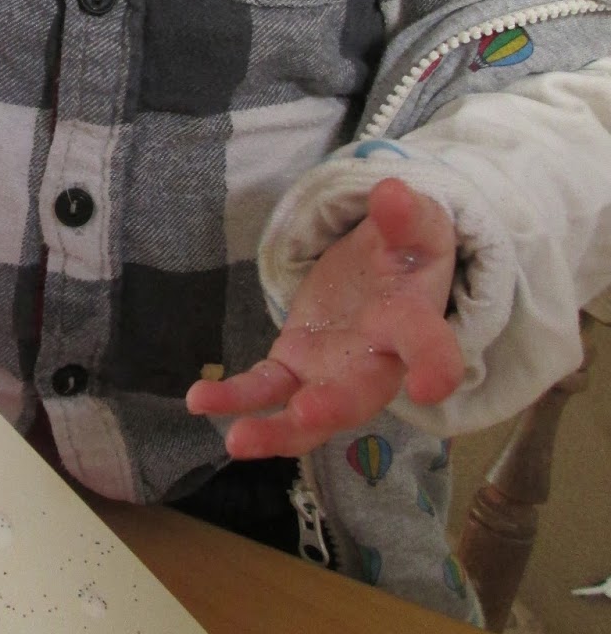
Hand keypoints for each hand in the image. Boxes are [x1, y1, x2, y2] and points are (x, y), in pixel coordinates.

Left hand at [187, 178, 463, 457]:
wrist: (386, 270)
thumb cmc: (408, 251)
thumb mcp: (416, 226)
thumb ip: (406, 216)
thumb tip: (391, 194)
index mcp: (411, 321)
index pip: (428, 344)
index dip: (435, 366)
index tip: (430, 385)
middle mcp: (374, 360)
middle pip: (358, 395)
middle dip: (333, 408)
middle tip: (307, 415)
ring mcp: (331, 371)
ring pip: (306, 413)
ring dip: (274, 431)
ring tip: (236, 440)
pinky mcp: (294, 365)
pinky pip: (264, 388)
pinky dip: (234, 398)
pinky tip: (198, 400)